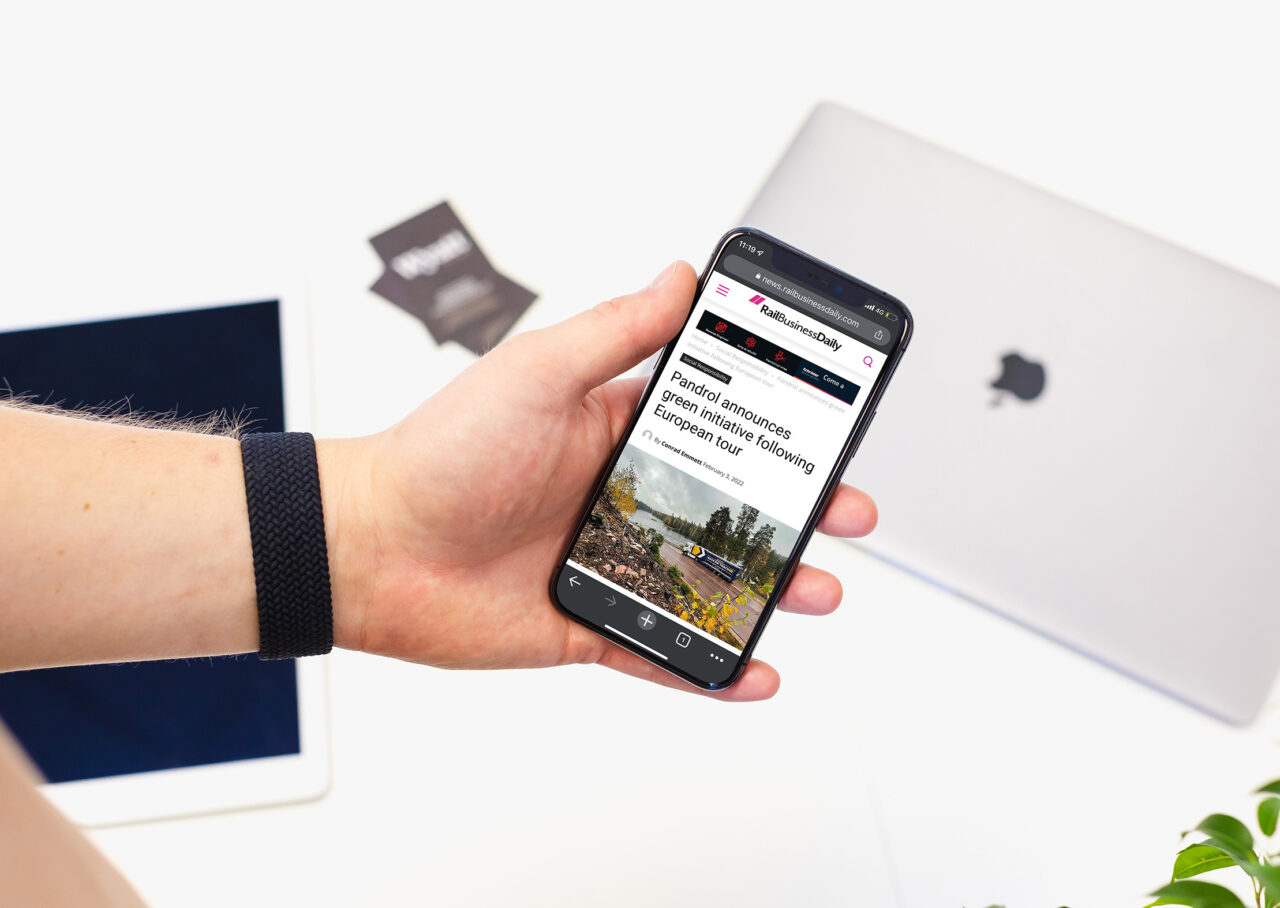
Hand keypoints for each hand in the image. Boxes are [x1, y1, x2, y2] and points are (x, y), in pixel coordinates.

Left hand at [323, 262, 877, 700]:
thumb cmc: (442, 451)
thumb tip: (681, 275)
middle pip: (728, 507)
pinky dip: (711, 667)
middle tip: (850, 508)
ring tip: (816, 588)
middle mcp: (619, 494)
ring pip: (708, 579)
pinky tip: (757, 670)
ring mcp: (608, 560)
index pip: (716, 426)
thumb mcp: (538, 372)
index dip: (776, 426)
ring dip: (768, 588)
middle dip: (797, 510)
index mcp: (616, 428)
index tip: (831, 420)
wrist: (371, 547)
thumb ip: (617, 332)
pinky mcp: (589, 621)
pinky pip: (662, 648)